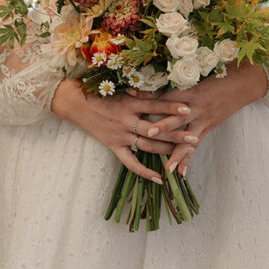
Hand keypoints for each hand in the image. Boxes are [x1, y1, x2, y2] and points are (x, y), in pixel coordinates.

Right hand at [50, 79, 197, 182]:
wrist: (75, 104)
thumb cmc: (98, 92)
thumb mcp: (119, 89)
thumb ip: (139, 93)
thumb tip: (161, 90)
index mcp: (128, 103)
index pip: (154, 105)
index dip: (171, 107)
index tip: (188, 108)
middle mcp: (126, 120)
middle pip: (154, 129)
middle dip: (175, 133)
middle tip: (194, 136)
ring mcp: (120, 135)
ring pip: (146, 145)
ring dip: (166, 150)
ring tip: (183, 153)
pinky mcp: (113, 146)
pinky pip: (130, 162)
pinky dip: (144, 171)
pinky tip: (158, 179)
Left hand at [153, 62, 268, 176]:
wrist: (243, 83)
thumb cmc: (217, 75)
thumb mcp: (196, 74)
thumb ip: (174, 80)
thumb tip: (149, 78)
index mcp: (191, 90)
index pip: (168, 93)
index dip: (149, 93)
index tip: (130, 93)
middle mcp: (197, 107)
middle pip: (178, 117)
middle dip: (163, 126)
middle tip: (147, 133)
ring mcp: (204, 119)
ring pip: (187, 138)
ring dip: (176, 153)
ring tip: (166, 167)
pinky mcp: (208, 128)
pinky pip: (196, 146)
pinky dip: (188, 159)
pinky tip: (180, 173)